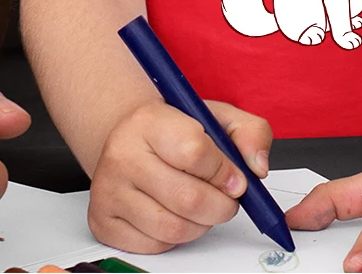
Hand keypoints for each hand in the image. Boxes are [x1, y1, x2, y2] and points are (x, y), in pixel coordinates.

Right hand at [88, 100, 272, 253]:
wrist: (129, 136)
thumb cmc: (174, 129)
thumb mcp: (216, 116)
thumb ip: (249, 132)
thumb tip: (258, 167)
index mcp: (149, 121)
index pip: (194, 152)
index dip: (225, 172)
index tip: (236, 179)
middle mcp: (122, 155)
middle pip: (187, 198)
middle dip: (221, 206)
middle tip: (228, 200)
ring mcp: (109, 190)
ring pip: (173, 228)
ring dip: (202, 224)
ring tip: (205, 206)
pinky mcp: (103, 221)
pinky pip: (155, 246)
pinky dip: (178, 238)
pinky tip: (179, 215)